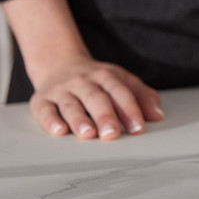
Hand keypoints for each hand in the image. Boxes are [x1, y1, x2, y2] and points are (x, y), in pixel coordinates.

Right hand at [3, 0, 163, 139]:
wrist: (59, 64)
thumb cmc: (96, 80)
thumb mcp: (122, 81)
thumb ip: (142, 96)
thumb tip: (157, 116)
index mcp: (106, 76)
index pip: (120, 91)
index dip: (130, 109)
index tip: (138, 128)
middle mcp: (83, 82)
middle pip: (96, 98)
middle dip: (105, 116)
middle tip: (112, 134)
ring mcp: (61, 90)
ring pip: (70, 105)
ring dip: (79, 120)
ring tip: (88, 135)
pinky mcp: (41, 100)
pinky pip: (45, 110)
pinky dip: (50, 121)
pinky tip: (59, 131)